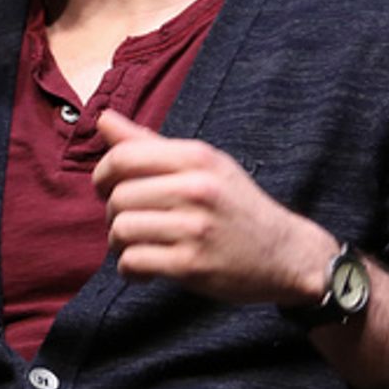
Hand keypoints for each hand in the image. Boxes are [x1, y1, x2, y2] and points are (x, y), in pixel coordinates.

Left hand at [91, 110, 336, 303]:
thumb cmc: (236, 204)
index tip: (107, 188)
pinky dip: (130, 269)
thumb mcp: (202, 164)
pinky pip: (134, 262)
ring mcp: (195, 228)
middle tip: (129, 222)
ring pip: (122, 230)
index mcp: (197, 157)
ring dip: (119, 243)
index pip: (123, 157)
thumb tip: (103, 119)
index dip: (102, 174)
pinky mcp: (192, 266)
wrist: (286, 254)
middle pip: (118, 196)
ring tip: (137, 245)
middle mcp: (197, 188)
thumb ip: (150, 143)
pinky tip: (145, 268)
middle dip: (113, 213)